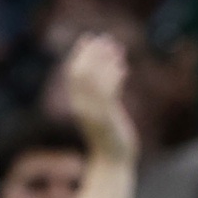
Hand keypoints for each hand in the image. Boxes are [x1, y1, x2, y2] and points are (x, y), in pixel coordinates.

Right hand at [61, 34, 136, 161]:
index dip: (79, 54)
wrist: (114, 160)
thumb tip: (114, 67)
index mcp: (77, 104)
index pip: (73, 73)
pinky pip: (108, 93)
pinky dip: (114, 77)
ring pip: (94, 80)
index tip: (88, 37)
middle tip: (105, 38)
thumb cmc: (111, 136)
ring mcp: (93, 113)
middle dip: (92, 53)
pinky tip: (124, 68)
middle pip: (81, 73)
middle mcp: (82, 107)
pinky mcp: (107, 119)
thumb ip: (105, 93)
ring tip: (117, 48)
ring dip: (105, 61)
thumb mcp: (104, 111)